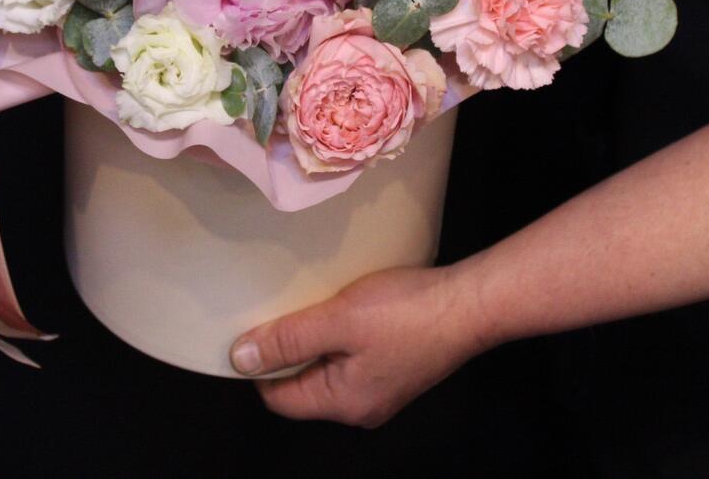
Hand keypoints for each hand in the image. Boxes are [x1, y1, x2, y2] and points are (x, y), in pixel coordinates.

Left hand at [229, 264, 490, 427]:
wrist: (469, 302)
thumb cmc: (407, 312)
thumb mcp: (338, 319)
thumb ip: (288, 339)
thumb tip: (240, 359)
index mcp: (344, 404)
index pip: (279, 397)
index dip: (258, 364)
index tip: (250, 328)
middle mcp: (362, 405)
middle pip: (302, 383)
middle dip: (287, 349)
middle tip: (279, 309)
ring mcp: (382, 387)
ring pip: (327, 367)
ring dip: (314, 337)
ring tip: (309, 302)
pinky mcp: (396, 365)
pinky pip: (351, 356)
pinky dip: (339, 333)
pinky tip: (342, 304)